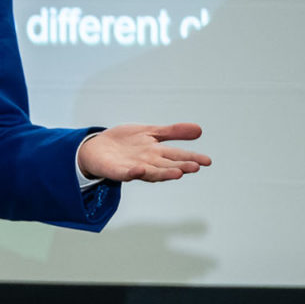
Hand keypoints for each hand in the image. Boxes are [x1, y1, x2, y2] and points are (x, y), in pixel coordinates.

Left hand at [78, 123, 210, 183]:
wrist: (97, 148)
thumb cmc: (125, 142)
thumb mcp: (150, 132)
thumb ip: (172, 132)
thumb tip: (199, 130)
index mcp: (157, 153)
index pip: (177, 156)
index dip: (192, 158)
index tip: (207, 161)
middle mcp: (148, 163)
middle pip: (167, 166)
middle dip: (180, 167)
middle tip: (195, 167)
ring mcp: (133, 168)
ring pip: (151, 172)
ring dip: (163, 173)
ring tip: (177, 173)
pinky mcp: (116, 171)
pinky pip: (125, 173)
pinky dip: (133, 173)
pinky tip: (139, 169)